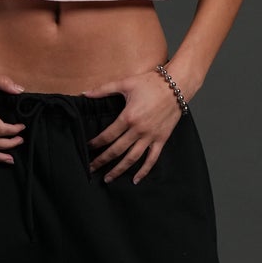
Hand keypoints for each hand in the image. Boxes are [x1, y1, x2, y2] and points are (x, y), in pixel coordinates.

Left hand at [82, 68, 184, 183]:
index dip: (95, 144)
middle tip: (90, 169)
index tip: (87, 148)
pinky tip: (135, 179)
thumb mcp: (125, 83)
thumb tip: (84, 94)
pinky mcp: (161, 139)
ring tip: (108, 178)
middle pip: (116, 150)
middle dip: (101, 161)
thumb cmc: (151, 82)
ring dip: (119, 170)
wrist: (177, 85)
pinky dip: (144, 171)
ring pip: (132, 158)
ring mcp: (151, 136)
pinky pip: (152, 159)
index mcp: (128, 117)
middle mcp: (139, 130)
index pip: (107, 136)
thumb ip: (103, 90)